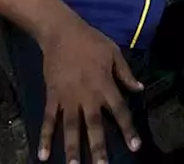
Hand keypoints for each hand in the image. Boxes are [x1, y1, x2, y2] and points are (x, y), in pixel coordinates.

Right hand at [38, 17, 143, 163]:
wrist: (60, 31)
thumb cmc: (90, 40)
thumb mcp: (114, 52)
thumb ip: (125, 73)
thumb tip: (140, 89)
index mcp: (104, 84)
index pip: (119, 110)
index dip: (127, 129)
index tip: (134, 147)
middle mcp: (87, 94)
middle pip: (94, 124)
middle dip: (98, 147)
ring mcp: (68, 97)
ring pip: (71, 126)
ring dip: (72, 147)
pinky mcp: (52, 96)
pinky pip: (49, 119)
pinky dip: (45, 136)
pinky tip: (43, 154)